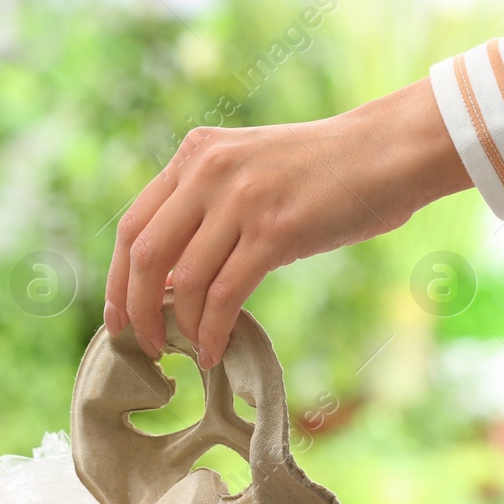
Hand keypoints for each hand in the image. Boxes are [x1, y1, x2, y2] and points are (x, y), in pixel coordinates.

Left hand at [104, 78, 473, 365]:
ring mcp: (240, 199)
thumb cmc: (325, 172)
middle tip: (146, 344)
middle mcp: (208, 170)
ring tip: (186, 351)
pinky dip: (211, 332)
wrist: (387, 152)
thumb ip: (209, 205)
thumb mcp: (250, 168)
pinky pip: (223, 296)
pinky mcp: (274, 231)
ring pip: (181, 280)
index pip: (132, 224)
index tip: (118, 317)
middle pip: (143, 254)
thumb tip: (171, 277)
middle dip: (136, 309)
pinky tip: (213, 351)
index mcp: (196, 154)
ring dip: (178, 327)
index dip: (116, 279)